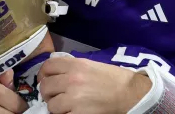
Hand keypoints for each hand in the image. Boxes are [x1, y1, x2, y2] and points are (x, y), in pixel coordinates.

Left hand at [37, 56, 151, 113]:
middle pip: (46, 86)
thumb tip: (56, 73)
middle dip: (49, 93)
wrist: (130, 93)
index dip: (44, 74)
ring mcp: (74, 98)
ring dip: (57, 107)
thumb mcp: (91, 65)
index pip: (48, 66)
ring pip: (51, 105)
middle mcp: (72, 79)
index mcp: (76, 65)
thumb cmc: (113, 78)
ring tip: (67, 106)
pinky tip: (74, 112)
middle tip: (56, 96)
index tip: (46, 80)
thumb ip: (73, 67)